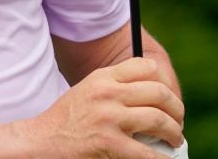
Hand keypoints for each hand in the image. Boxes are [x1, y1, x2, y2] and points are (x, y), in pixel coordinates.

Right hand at [25, 57, 184, 157]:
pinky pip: (148, 152)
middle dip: (176, 110)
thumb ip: (114, 87)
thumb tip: (153, 97)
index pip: (145, 67)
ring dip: (173, 133)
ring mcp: (109, 118)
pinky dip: (161, 158)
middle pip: (159, 93)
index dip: (163, 82)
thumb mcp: (88, 91)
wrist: (41, 141)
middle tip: (177, 122)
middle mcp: (107, 93)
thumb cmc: (67, 119)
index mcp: (102, 77)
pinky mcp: (109, 143)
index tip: (166, 98)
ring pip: (159, 120)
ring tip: (174, 140)